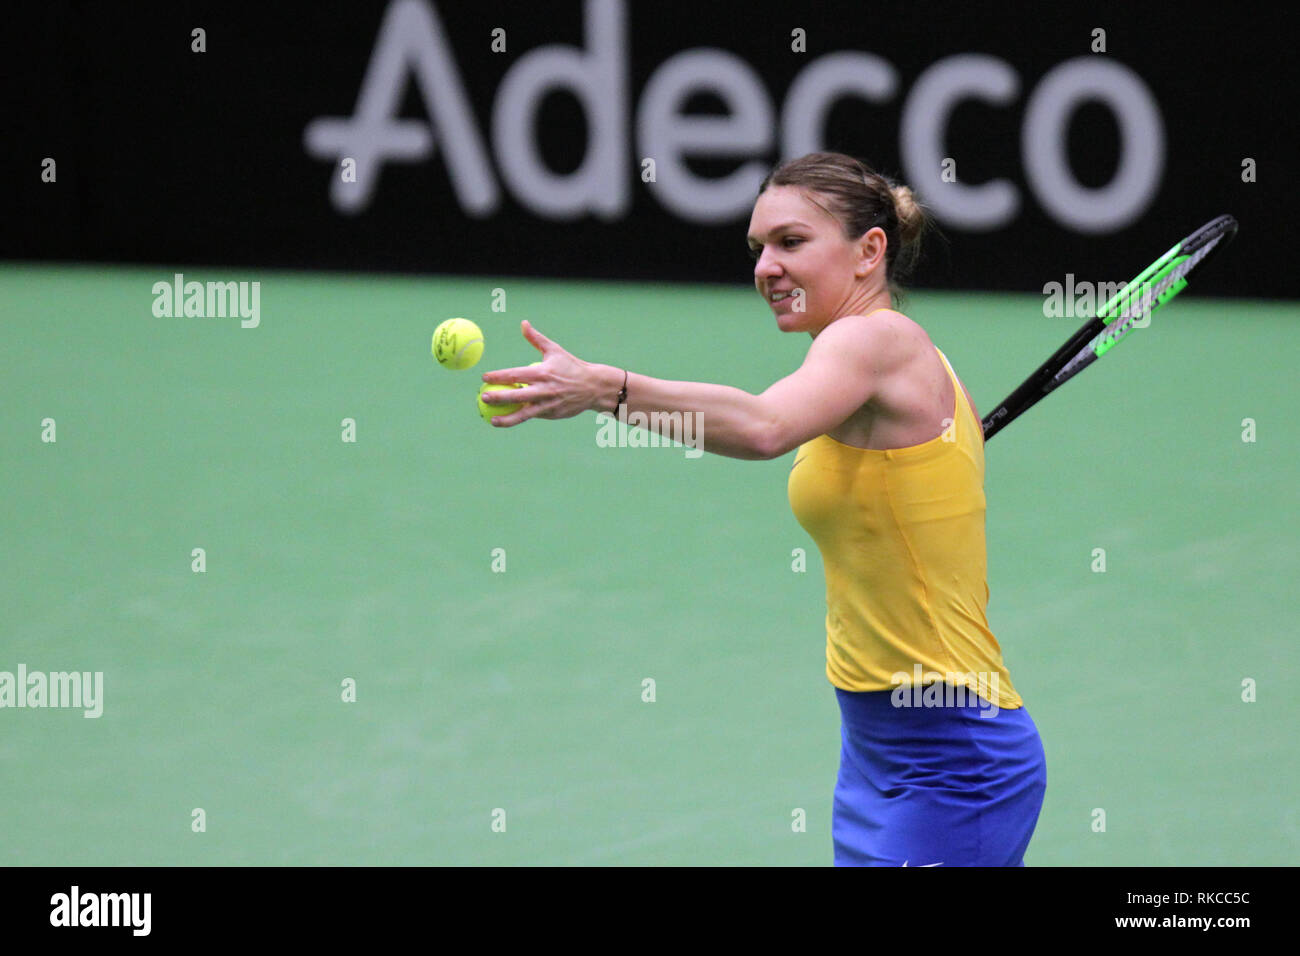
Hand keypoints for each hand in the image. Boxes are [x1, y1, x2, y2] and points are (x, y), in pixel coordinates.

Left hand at [479, 320, 600, 426]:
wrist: (594, 387)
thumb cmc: (571, 366)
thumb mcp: (554, 350)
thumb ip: (536, 339)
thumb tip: (523, 323)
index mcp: (542, 372)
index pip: (515, 375)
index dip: (498, 376)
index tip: (485, 377)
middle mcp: (544, 390)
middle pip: (516, 395)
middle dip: (498, 397)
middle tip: (483, 397)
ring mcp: (548, 404)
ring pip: (524, 414)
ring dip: (506, 418)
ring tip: (491, 420)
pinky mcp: (552, 414)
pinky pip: (533, 416)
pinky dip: (521, 417)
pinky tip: (508, 418)